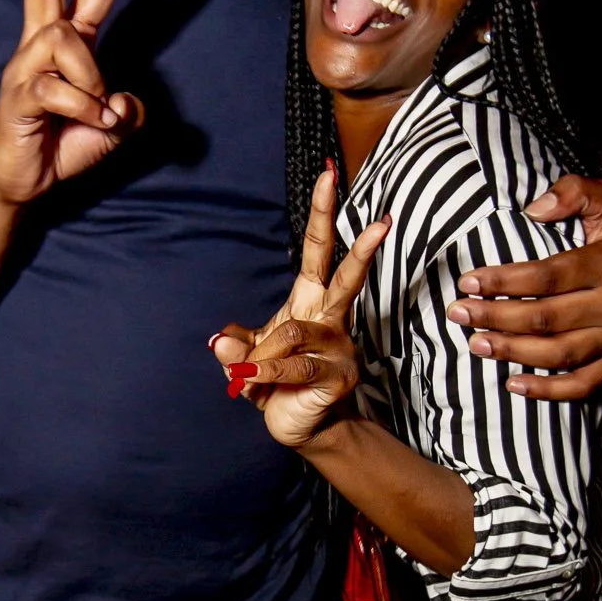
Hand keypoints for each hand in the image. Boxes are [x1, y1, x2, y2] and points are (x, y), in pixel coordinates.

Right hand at [0, 0, 145, 206]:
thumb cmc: (62, 145)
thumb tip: (123, 101)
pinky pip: (56, 87)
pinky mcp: (17, 96)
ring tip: (96, 110)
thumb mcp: (111, 127)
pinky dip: (82, 106)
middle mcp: (41, 46)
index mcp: (68, 43)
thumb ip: (128, 109)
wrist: (23, 182)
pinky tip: (87, 122)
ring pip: (64, 38)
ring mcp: (25, 68)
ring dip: (91, 76)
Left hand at [212, 167, 390, 449]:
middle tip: (383, 221)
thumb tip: (218, 342)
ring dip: (260, 356)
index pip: (319, 250)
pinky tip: (254, 381)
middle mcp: (330, 317)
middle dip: (362, 247)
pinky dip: (267, 372)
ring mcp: (339, 345)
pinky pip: (296, 366)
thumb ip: (235, 346)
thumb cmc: (275, 382)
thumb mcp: (247, 358)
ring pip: (292, 332)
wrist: (296, 425)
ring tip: (248, 375)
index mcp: (309, 301)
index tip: (329, 175)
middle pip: (343, 275)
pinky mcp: (339, 375)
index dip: (322, 213)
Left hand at [443, 172, 601, 400]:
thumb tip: (534, 208)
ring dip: (512, 352)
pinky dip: (547, 391)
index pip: (548, 277)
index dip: (504, 282)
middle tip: (459, 313)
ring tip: (476, 343)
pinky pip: (583, 385)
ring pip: (558, 354)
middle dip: (496, 317)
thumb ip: (576, 192)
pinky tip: (513, 384)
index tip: (469, 281)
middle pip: (546, 318)